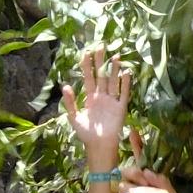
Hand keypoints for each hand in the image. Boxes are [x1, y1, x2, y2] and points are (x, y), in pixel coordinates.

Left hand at [70, 46, 131, 171]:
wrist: (99, 146)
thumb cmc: (86, 134)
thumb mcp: (74, 118)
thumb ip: (70, 102)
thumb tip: (65, 85)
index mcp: (90, 98)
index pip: (88, 78)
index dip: (87, 66)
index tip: (86, 52)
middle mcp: (101, 97)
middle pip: (101, 76)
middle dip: (101, 62)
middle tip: (101, 46)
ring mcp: (112, 101)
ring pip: (113, 81)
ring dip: (114, 69)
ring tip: (116, 56)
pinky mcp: (121, 107)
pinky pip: (123, 93)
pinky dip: (125, 83)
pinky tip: (126, 72)